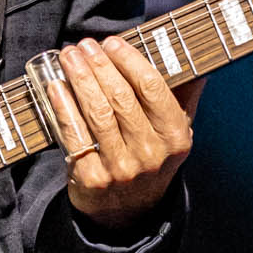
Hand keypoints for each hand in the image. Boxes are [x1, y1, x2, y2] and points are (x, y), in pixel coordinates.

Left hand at [49, 35, 202, 228]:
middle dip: (99, 65)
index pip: (152, 88)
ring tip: (69, 57)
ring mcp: (121, 169)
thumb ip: (185, 95)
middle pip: (121, 98)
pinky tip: (56, 86)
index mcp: (176, 138)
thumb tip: (196, 56)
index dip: (129, 60)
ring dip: (80, 79)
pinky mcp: (93, 178)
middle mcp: (151, 155)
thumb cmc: (151, 158)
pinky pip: (75, 134)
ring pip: (97, 113)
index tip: (112, 42)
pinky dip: (63, 106)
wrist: (128, 210)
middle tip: (84, 45)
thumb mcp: (175, 131)